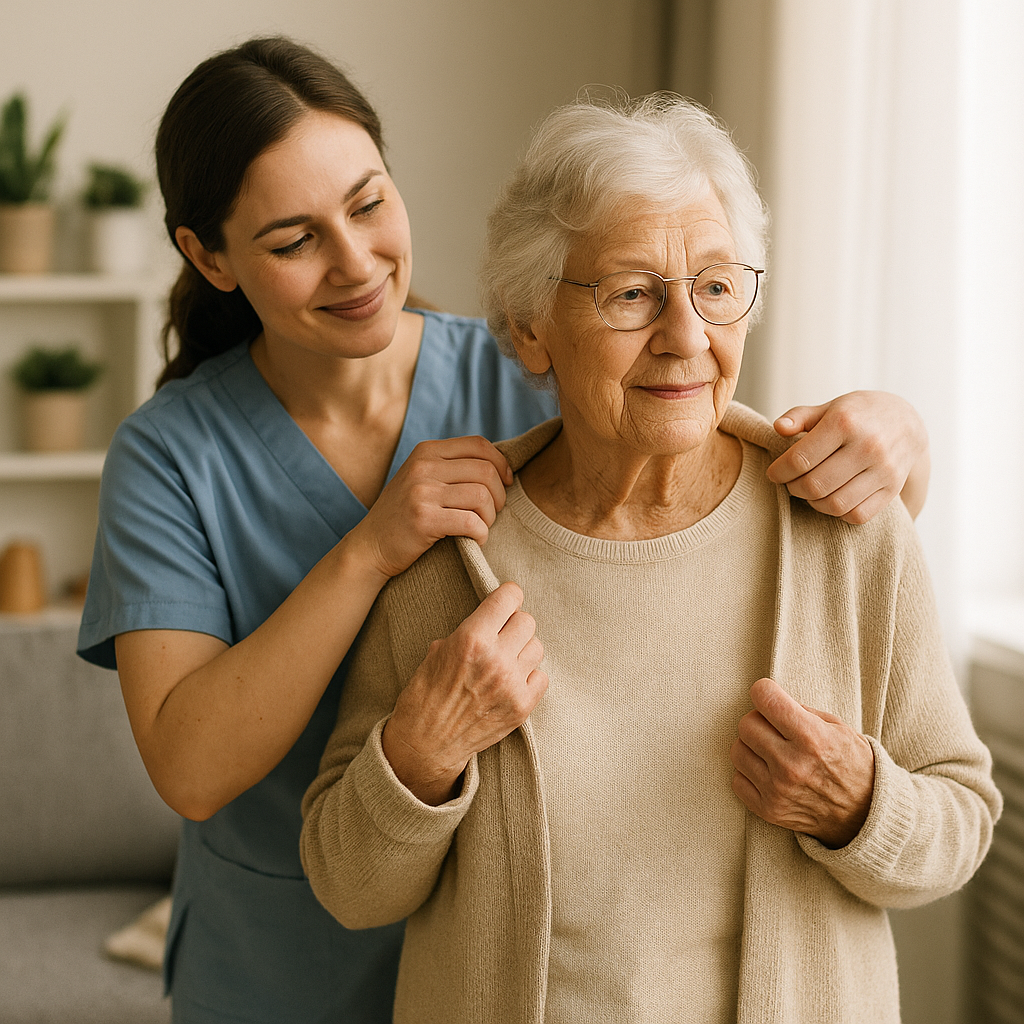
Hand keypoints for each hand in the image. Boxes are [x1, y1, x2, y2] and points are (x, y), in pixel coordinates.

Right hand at [351, 436, 512, 581]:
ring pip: (482, 496)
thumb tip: (500, 464)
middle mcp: (423, 466)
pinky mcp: (423, 520)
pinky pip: (471, 523)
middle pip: (486, 471)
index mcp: (427, 451)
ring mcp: (421, 492)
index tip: (506, 483)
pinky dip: (481, 534)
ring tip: (481, 526)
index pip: (479, 445)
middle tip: (492, 513)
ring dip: (490, 517)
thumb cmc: (405, 514)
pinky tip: (475, 540)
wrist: (370, 547)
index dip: (501, 463)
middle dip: (499, 496)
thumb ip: (451, 466)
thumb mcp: (422, 478)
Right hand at [382, 582, 547, 804]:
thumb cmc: (425, 695)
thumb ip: (467, 632)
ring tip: (506, 660)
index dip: (508, 596)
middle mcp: (495, 658)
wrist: (426, 744)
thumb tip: (490, 620)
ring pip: (537, 647)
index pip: (508, 598)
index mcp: (471, 639)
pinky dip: (529, 676)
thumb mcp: (436, 652)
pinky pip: (541, 677)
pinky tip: (512, 681)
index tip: (506, 600)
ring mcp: (511, 684)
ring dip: (523, 650)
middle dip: (514, 624)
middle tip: (502, 634)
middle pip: (528, 621)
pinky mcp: (522, 707)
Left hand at [730, 677, 874, 847]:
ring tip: (772, 751)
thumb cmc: (852, 764)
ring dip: (752, 747)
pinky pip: (737, 780)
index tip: (769, 695)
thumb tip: (767, 699)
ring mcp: (778, 790)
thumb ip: (800, 711)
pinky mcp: (768, 810)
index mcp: (813, 738)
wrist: (866, 815)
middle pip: (746, 724)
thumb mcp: (837, 728)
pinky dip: (750, 774)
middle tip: (775, 728)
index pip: (765, 699)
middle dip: (759, 720)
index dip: (764, 691)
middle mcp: (792, 765)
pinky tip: (769, 773)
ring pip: (738, 750)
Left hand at [767, 391, 929, 522]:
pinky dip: (838, 512)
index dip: (780, 471)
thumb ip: (800, 417)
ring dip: (813, 503)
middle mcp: (867, 446)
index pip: (800, 459)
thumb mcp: (829, 407)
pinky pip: (857, 515)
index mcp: (844, 422)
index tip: (774, 473)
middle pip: (815, 485)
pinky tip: (832, 498)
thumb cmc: (858, 414)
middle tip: (791, 482)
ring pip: (834, 504)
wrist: (907, 422)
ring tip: (809, 491)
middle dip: (794, 488)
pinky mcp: (893, 489)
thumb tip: (778, 428)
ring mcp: (883, 469)